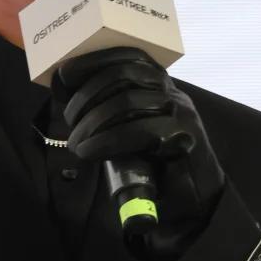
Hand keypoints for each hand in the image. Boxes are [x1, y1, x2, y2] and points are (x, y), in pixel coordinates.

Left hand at [55, 46, 225, 260]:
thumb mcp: (131, 133)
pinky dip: (106, 142)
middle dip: (88, 96)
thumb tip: (69, 101)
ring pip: (127, 102)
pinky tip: (90, 152)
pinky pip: (138, 131)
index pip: (129, 57)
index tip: (65, 73)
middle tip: (69, 121)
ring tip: (77, 143)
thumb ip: (111, 115)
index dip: (95, 60)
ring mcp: (181, 113)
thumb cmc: (157, 168)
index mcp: (161, 86)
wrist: (194, 203)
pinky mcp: (184, 137)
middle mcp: (173, 93)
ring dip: (92, 122)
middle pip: (123, 76)